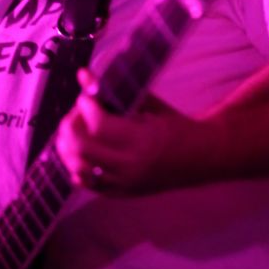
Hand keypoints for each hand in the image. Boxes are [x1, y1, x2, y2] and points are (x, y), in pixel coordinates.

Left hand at [56, 68, 200, 194]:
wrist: (201, 158)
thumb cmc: (177, 126)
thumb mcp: (151, 105)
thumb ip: (117, 91)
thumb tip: (84, 75)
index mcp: (142, 140)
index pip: (99, 125)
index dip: (85, 107)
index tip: (85, 96)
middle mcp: (131, 165)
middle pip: (83, 148)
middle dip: (71, 126)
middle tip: (76, 113)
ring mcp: (125, 183)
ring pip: (79, 168)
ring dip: (67, 148)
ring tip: (71, 131)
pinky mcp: (123, 193)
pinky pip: (89, 184)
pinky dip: (77, 168)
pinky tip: (77, 154)